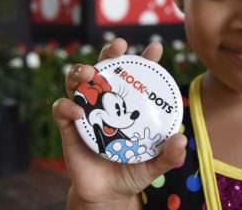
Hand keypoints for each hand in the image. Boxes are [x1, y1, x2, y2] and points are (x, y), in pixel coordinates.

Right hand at [53, 38, 186, 208]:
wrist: (107, 195)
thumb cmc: (132, 172)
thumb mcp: (154, 165)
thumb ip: (169, 155)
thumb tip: (181, 139)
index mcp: (129, 105)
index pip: (137, 76)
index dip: (146, 59)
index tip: (155, 47)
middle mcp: (106, 102)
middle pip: (105, 68)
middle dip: (110, 52)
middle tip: (118, 47)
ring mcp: (85, 111)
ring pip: (77, 81)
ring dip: (81, 71)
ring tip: (90, 73)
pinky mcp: (68, 127)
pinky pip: (61, 109)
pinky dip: (67, 106)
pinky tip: (78, 112)